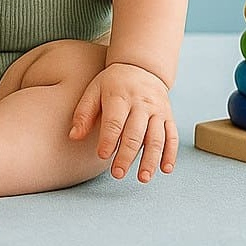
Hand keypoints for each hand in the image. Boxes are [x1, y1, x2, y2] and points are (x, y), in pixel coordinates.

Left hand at [70, 62, 177, 181]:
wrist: (140, 67)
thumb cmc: (112, 83)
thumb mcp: (94, 90)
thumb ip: (83, 113)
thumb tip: (73, 136)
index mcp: (119, 96)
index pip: (114, 122)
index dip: (109, 140)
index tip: (102, 155)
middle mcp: (141, 104)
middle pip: (135, 133)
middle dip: (127, 155)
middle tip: (118, 174)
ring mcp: (157, 111)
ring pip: (156, 138)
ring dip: (151, 160)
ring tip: (142, 178)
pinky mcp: (168, 117)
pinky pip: (172, 136)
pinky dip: (170, 154)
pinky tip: (165, 169)